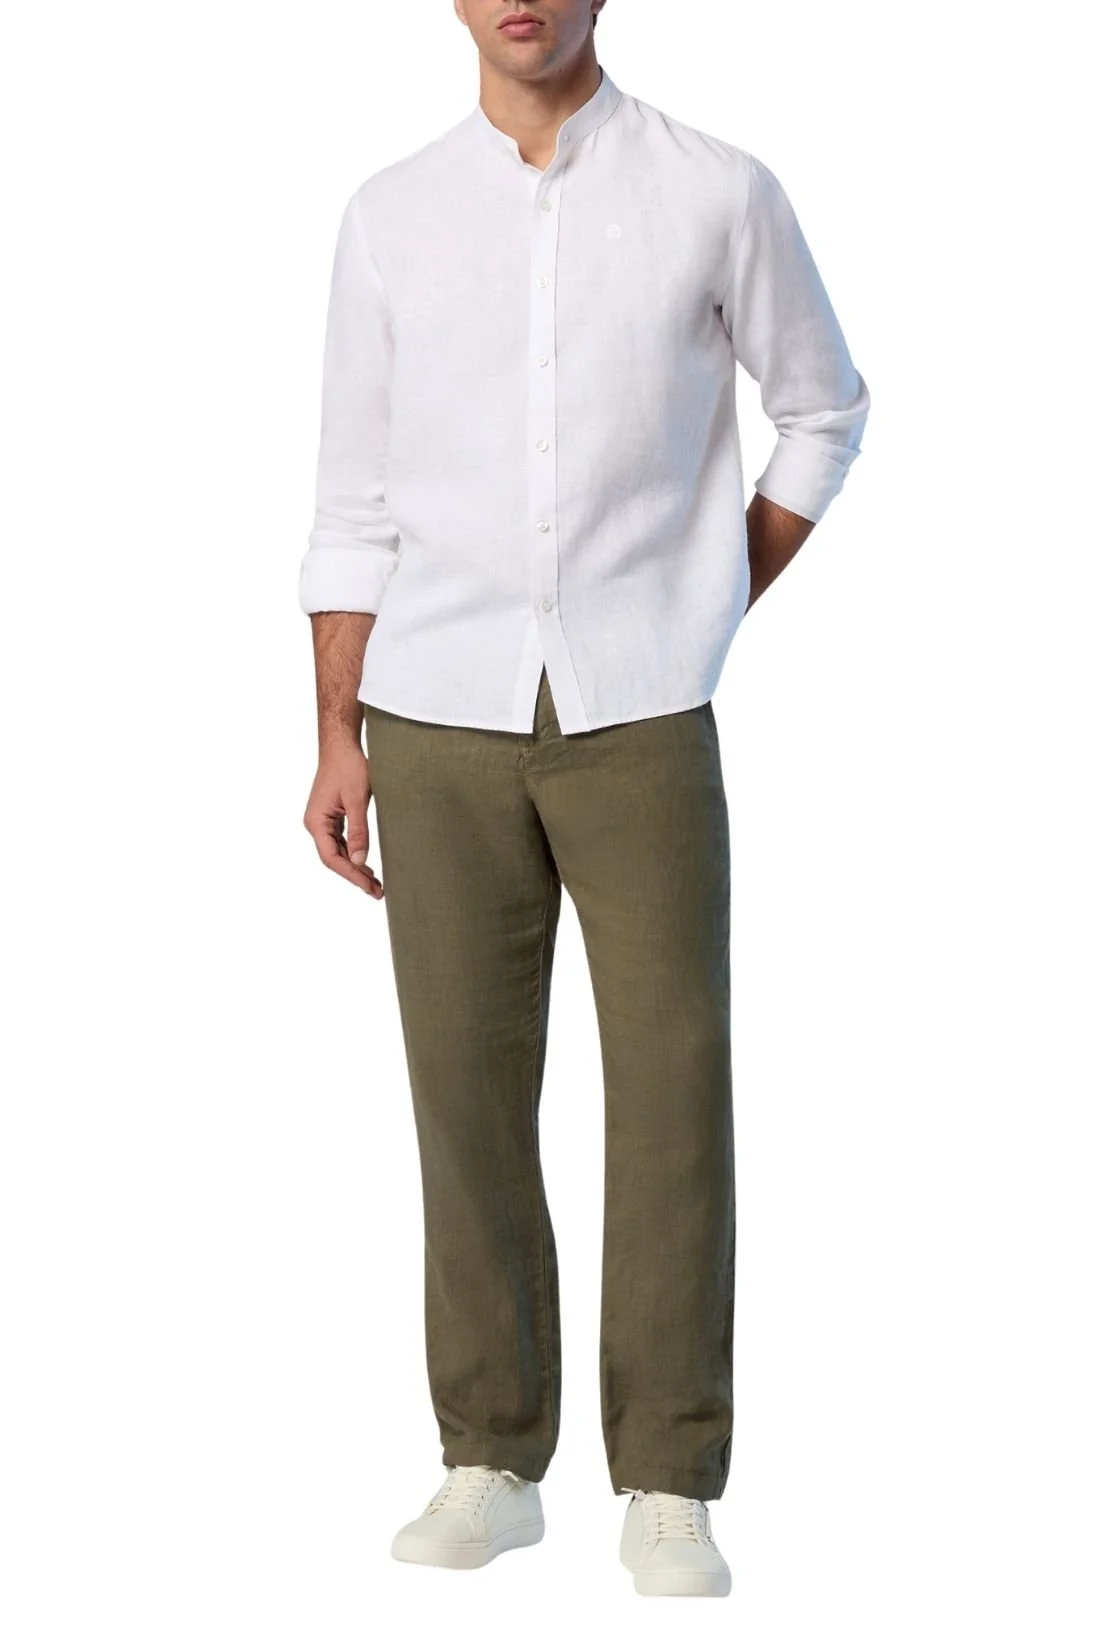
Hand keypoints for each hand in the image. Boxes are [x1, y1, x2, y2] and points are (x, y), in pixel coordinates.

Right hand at [303, 743, 383, 897]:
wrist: (342, 745)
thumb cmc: (349, 767)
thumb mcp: (357, 800)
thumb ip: (358, 831)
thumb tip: (359, 861)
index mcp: (316, 822)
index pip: (331, 858)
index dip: (350, 874)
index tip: (369, 886)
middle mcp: (315, 824)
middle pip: (334, 858)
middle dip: (355, 875)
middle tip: (377, 891)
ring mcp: (322, 821)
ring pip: (337, 852)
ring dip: (355, 867)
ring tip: (375, 883)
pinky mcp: (331, 817)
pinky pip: (340, 842)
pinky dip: (353, 854)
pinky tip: (366, 864)